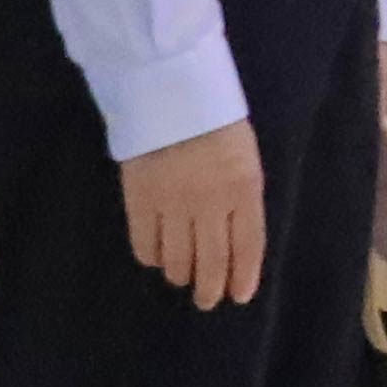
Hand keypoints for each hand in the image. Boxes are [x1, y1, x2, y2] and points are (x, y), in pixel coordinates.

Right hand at [117, 120, 266, 301]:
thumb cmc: (214, 116)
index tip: (238, 296)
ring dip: (181, 275)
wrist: (167, 87)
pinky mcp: (139, 200)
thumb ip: (242, 196)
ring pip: (178, 259)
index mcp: (244, 188)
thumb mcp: (244, 155)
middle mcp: (211, 202)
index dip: (243, 276)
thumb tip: (235, 240)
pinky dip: (151, 257)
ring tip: (182, 277)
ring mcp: (173, 203)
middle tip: (206, 300)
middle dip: (210, 288)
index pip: (247, 246)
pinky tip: (156, 258)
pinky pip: (145, 244)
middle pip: (212, 261)